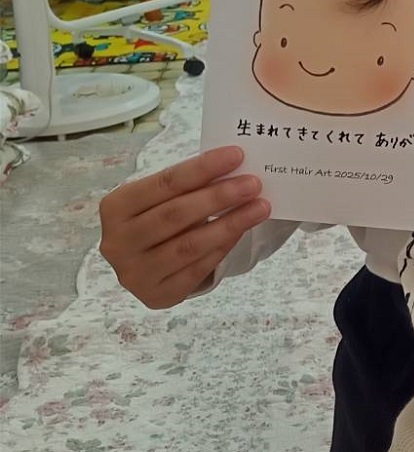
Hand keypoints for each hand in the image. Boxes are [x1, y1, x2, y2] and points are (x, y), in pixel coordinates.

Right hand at [98, 146, 269, 308]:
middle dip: (219, 196)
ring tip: (260, 207)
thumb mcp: (159, 197)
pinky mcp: (157, 295)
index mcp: (115, 207)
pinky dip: (223, 247)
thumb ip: (187, 184)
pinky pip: (197, 269)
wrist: (142, 260)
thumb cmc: (157, 216)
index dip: (202, 168)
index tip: (236, 155)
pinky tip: (242, 230)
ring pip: (190, 245)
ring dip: (230, 223)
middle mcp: (118, 242)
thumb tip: (234, 168)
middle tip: (253, 184)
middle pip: (176, 214)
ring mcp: (135, 273)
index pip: (164, 183)